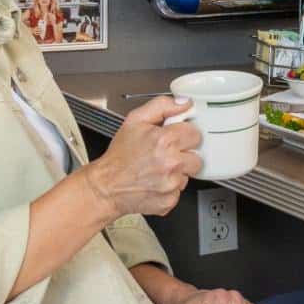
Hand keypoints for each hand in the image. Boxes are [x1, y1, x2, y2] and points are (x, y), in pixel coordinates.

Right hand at [84, 97, 201, 218]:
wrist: (107, 186)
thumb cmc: (119, 156)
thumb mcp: (135, 120)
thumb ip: (162, 106)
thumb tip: (184, 103)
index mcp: (165, 141)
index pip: (195, 134)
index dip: (183, 135)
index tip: (174, 138)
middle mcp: (171, 163)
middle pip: (197, 156)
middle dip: (183, 154)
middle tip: (165, 154)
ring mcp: (172, 184)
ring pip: (188, 174)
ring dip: (177, 172)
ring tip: (158, 168)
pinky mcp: (170, 200)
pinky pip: (179, 191)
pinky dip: (170, 187)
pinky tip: (156, 181)